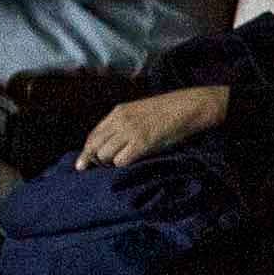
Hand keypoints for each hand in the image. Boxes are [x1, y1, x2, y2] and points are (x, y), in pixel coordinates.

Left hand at [79, 83, 229, 170]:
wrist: (190, 107)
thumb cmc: (169, 111)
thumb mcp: (140, 111)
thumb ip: (123, 123)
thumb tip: (110, 143)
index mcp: (118, 112)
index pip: (93, 135)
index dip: (86, 152)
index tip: (83, 164)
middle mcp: (120, 121)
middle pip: (94, 147)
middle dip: (95, 160)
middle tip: (104, 168)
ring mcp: (130, 132)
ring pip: (104, 156)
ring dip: (110, 164)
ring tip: (122, 163)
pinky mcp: (142, 143)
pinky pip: (120, 161)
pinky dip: (123, 166)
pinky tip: (132, 163)